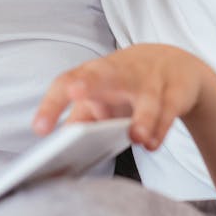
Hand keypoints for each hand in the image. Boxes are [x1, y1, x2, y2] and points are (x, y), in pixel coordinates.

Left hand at [32, 44, 212, 149]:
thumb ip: (81, 120)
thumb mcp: (101, 98)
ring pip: (146, 97)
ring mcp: (150, 79)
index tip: (39, 129)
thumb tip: (56, 151)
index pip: (65, 83)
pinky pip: (169, 110)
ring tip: (135, 138)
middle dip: (87, 82)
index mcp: (93, 74)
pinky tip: (152, 143)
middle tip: (75, 92)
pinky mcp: (176, 91)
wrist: (176, 64)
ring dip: (142, 117)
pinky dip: (162, 127)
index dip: (52, 105)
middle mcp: (119, 72)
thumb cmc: (126, 86)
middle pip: (100, 74)